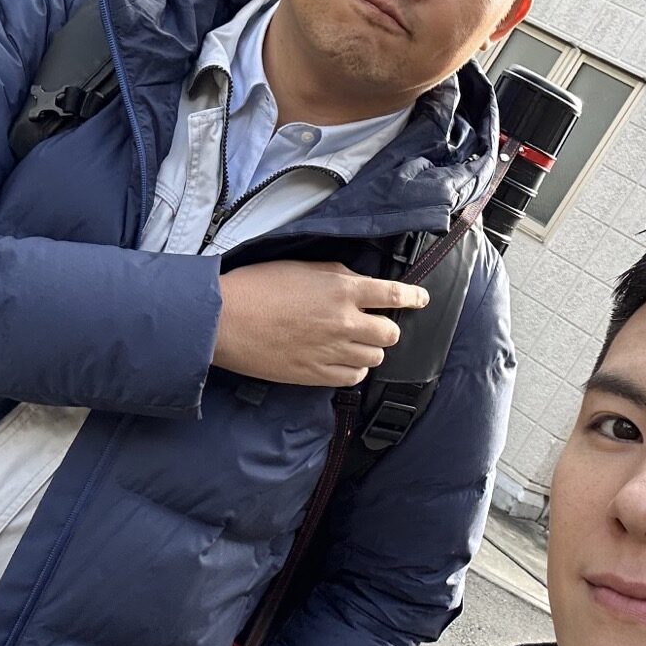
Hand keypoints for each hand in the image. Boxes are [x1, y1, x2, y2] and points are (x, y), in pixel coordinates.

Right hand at [213, 260, 429, 386]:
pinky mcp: (316, 375)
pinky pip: (353, 378)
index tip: (420, 299)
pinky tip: (340, 361)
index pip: (394, 295)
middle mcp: (344, 322)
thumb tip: (360, 285)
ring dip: (369, 350)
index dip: (413, 297)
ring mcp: (332, 352)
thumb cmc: (258, 287)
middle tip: (371, 324)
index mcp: (342, 290)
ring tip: (351, 343)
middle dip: (385, 328)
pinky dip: (353, 370)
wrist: (225, 320)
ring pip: (375, 358)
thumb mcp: (304, 266)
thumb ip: (339, 276)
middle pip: (390, 333)